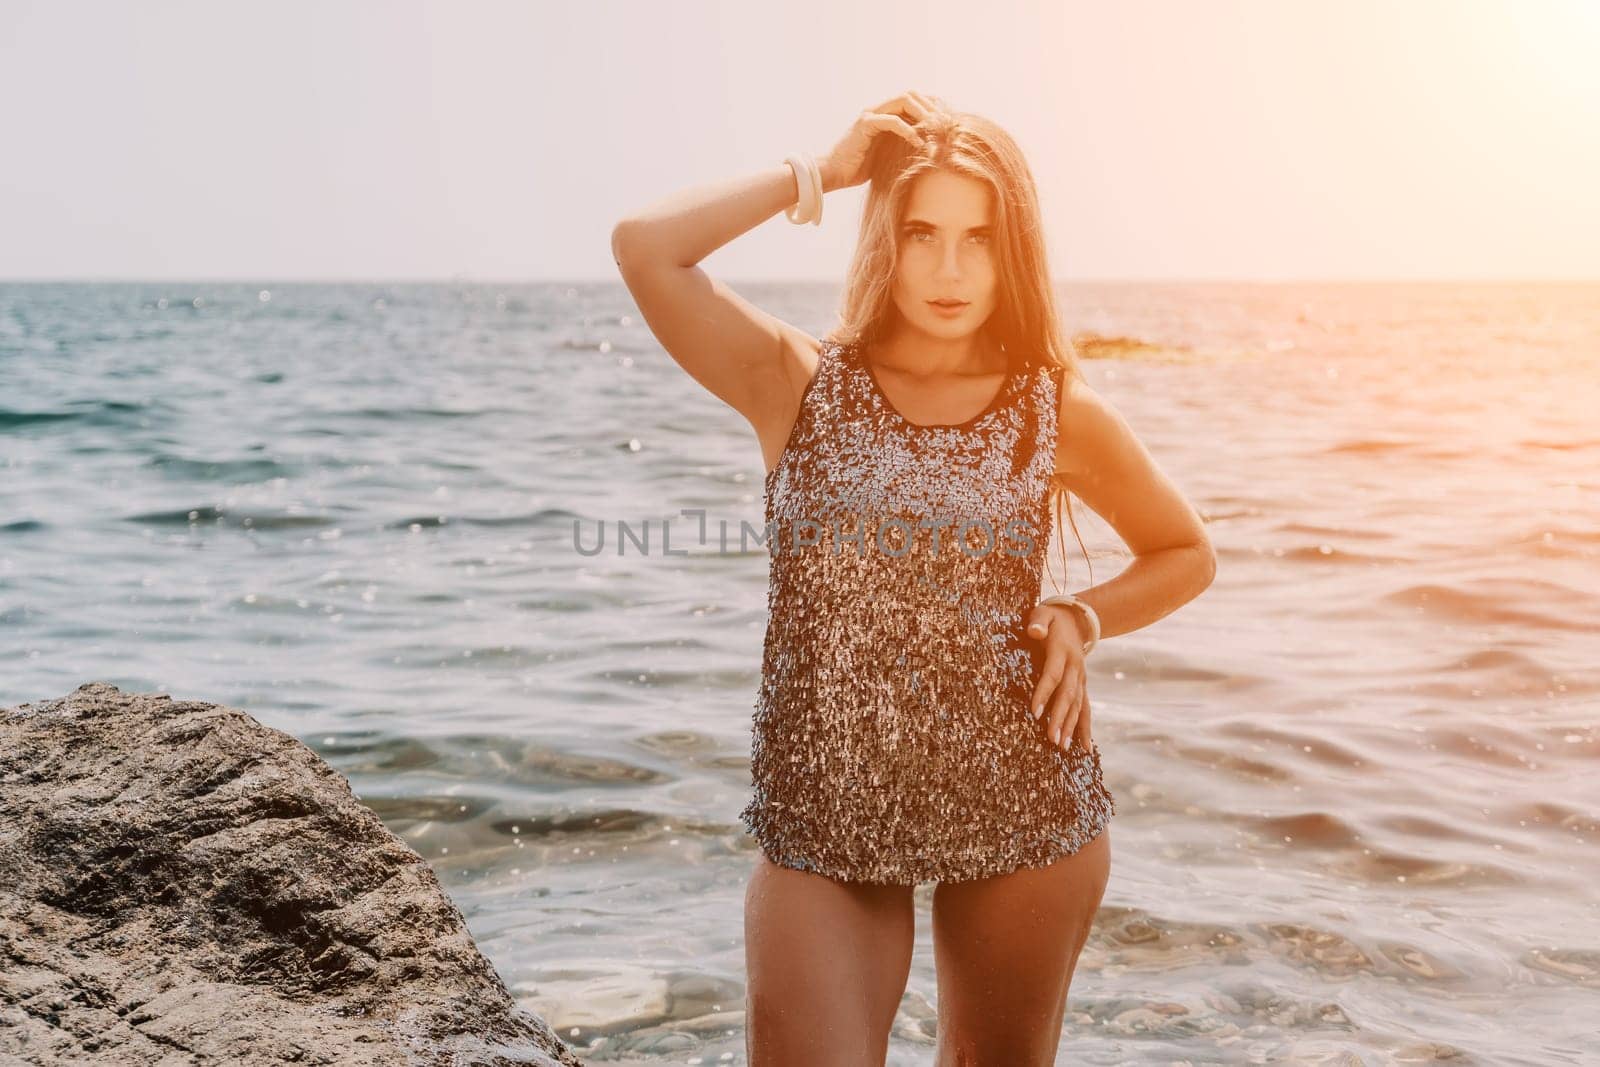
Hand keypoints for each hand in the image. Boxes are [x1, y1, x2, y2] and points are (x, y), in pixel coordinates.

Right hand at [817, 90, 950, 191]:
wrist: (834, 174)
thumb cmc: (859, 168)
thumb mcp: (890, 154)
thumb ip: (905, 145)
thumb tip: (931, 149)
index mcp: (886, 114)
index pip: (915, 99)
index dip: (933, 107)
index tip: (948, 123)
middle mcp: (879, 109)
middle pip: (912, 94)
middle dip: (932, 108)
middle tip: (946, 126)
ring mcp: (871, 114)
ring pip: (904, 100)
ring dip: (923, 114)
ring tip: (935, 131)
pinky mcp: (865, 124)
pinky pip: (892, 121)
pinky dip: (908, 130)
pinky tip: (918, 143)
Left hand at [1024, 603, 1093, 753]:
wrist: (1077, 619)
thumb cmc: (1052, 617)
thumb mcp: (1044, 613)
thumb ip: (1038, 621)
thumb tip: (1034, 632)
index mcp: (1063, 651)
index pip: (1052, 675)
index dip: (1044, 693)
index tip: (1035, 712)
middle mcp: (1075, 667)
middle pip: (1067, 695)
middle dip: (1059, 718)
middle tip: (1050, 738)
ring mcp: (1081, 678)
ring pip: (1078, 705)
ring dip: (1071, 727)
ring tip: (1062, 747)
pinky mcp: (1083, 686)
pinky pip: (1085, 709)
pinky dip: (1085, 729)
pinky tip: (1085, 749)